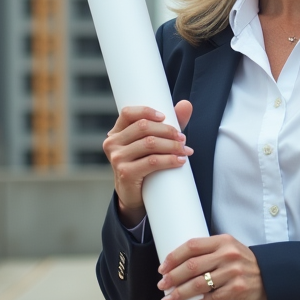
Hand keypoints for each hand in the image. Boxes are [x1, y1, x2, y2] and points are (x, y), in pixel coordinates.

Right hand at [103, 101, 193, 226]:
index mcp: (117, 132)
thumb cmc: (144, 164)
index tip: (165, 116)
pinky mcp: (125, 173)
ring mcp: (117, 158)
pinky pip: (152, 162)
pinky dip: (169, 160)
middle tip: (182, 138)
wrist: (134, 195)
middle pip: (143, 127)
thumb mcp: (153, 142)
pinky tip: (180, 161)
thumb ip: (168, 124)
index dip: (147, 111)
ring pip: (150, 143)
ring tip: (184, 150)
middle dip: (167, 130)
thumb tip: (186, 104)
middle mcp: (113, 143)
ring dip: (172, 145)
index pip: (128, 113)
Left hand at [157, 234, 266, 299]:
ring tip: (168, 298)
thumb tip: (179, 261)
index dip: (174, 257)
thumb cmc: (243, 261)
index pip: (192, 246)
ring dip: (180, 293)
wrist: (269, 275)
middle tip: (162, 285)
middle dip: (173, 277)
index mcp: (222, 241)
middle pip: (192, 266)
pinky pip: (213, 298)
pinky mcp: (237, 289)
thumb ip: (209, 249)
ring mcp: (233, 272)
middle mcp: (227, 255)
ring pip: (199, 284)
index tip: (163, 267)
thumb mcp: (229, 247)